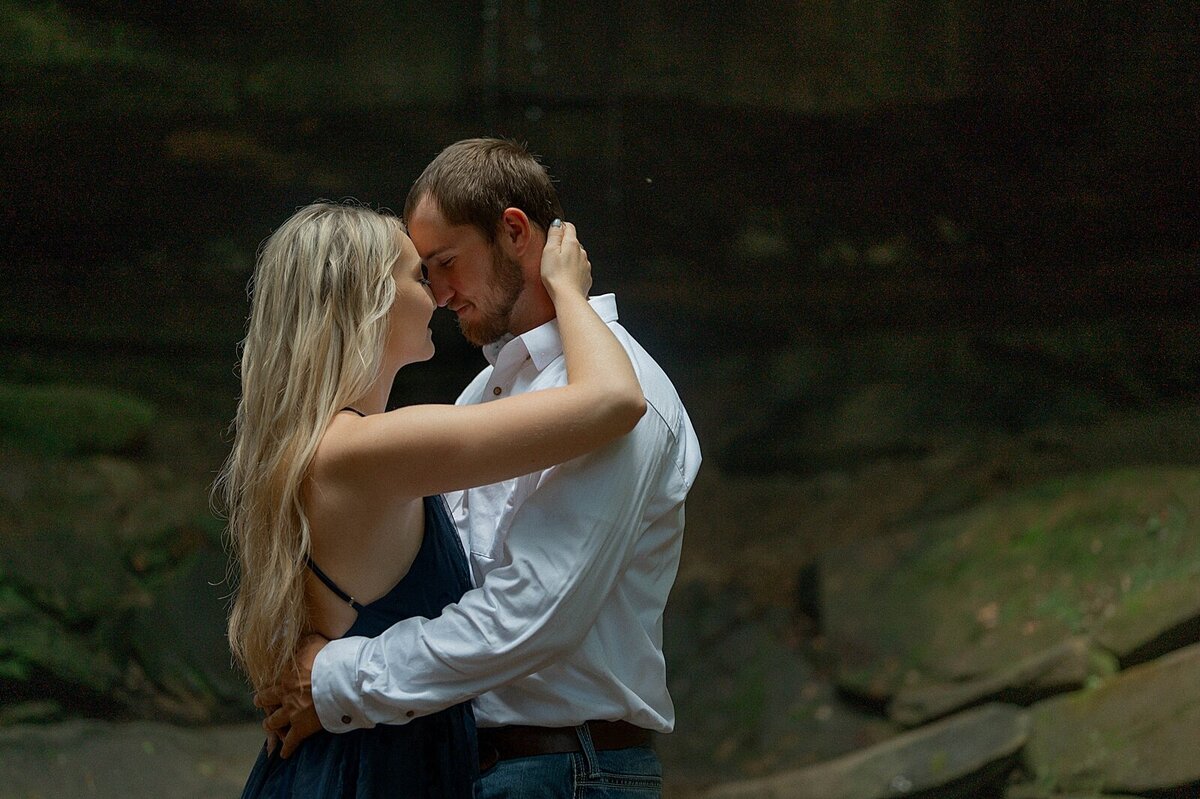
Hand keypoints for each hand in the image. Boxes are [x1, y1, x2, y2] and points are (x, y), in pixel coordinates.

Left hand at [253, 633, 328, 758]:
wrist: (339, 681)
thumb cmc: (329, 659)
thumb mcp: (313, 642)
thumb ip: (303, 642)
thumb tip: (300, 634)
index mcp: (285, 674)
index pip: (271, 680)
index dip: (268, 682)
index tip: (267, 683)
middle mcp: (283, 694)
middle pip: (265, 700)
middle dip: (262, 701)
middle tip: (260, 702)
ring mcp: (291, 712)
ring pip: (273, 722)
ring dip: (270, 724)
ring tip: (268, 725)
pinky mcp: (301, 728)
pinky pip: (291, 741)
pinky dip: (287, 748)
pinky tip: (283, 754)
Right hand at [539, 220, 590, 299]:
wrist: (567, 297)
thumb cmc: (556, 276)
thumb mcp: (549, 251)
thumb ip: (554, 235)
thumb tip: (557, 223)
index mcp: (572, 243)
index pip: (569, 227)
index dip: (560, 227)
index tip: (553, 232)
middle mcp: (582, 252)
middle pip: (573, 241)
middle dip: (564, 244)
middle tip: (552, 252)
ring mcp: (585, 265)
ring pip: (577, 255)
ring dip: (569, 257)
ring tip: (557, 266)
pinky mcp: (586, 277)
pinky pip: (579, 268)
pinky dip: (573, 269)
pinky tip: (565, 275)